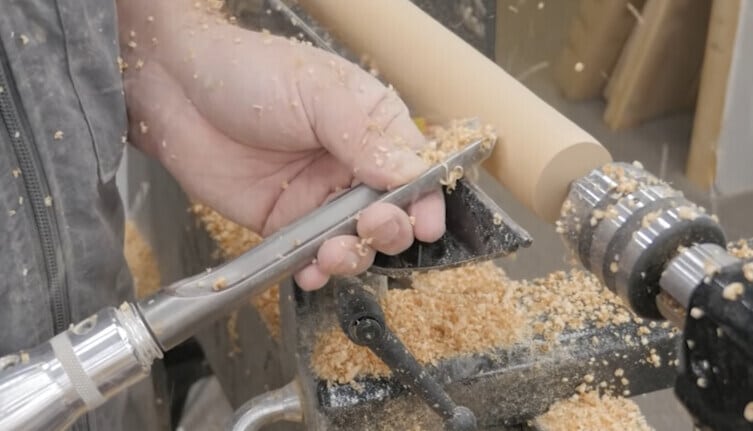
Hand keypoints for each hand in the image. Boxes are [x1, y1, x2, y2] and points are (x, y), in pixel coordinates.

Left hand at [117, 2, 444, 289]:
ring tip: (336, 253)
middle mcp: (350, 165)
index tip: (425, 221)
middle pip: (391, 213)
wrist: (177, 90)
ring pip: (355, 241)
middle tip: (374, 227)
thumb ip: (365, 137)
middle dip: (390, 230)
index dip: (426, 198)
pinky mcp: (285, 222)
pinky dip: (316, 271)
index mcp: (371, 125)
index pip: (416, 168)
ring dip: (354, 256)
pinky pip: (310, 256)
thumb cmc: (250, 72)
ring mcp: (318, 197)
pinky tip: (312, 271)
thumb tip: (413, 174)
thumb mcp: (317, 94)